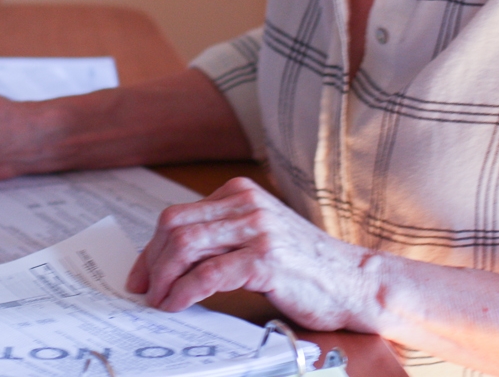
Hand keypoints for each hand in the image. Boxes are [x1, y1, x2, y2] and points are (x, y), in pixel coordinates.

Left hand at [126, 177, 381, 331]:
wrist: (357, 282)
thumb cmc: (308, 268)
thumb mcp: (260, 237)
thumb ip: (223, 237)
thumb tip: (171, 261)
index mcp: (240, 193)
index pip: (177, 215)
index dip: (151, 247)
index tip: (141, 273)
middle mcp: (246, 203)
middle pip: (174, 226)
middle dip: (151, 262)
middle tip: (142, 289)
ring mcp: (256, 229)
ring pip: (185, 246)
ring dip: (163, 278)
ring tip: (158, 300)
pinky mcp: (265, 259)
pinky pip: (209, 274)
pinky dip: (184, 292)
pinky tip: (178, 305)